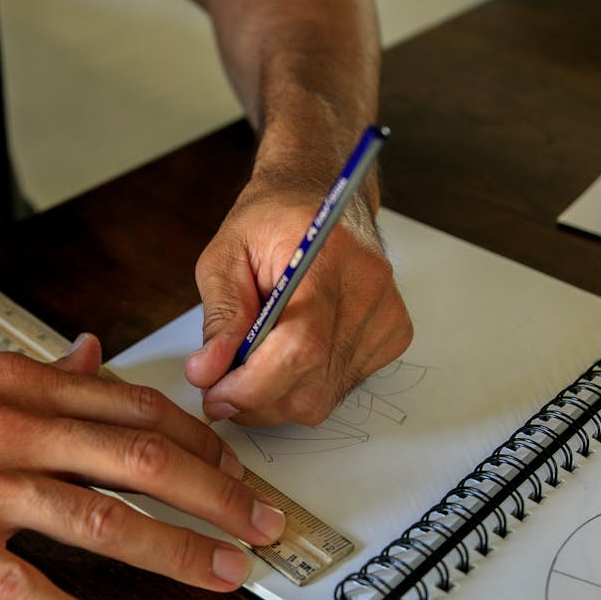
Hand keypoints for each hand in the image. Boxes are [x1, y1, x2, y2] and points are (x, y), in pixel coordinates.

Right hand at [0, 335, 284, 599]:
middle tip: (260, 524)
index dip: (202, 444)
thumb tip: (93, 355)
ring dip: (174, 551)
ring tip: (222, 573)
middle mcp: (18, 433)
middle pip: (142, 462)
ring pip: (100, 521)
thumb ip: (42, 372)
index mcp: (28, 390)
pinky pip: (21, 586)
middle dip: (215, 495)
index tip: (236, 469)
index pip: (139, 412)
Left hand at [185, 180, 412, 425]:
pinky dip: (303, 386)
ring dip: (276, 396)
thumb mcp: (226, 256)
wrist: (322, 201)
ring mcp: (386, 316)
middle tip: (222, 383)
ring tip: (255, 363)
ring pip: (323, 398)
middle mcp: (368, 288)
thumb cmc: (271, 222)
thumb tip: (207, 374)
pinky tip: (290, 355)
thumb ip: (220, 319)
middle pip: (311, 383)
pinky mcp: (393, 335)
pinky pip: (339, 388)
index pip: (299, 346)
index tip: (215, 394)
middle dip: (255, 398)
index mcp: (327, 256)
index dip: (252, 385)